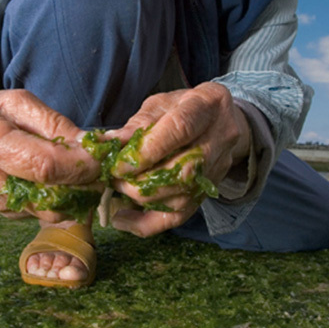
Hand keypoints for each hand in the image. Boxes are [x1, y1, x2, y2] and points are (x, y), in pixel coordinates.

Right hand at [0, 90, 101, 221]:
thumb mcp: (21, 102)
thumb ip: (56, 124)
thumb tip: (92, 146)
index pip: (43, 165)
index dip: (80, 165)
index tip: (102, 157)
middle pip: (49, 195)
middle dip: (84, 184)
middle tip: (100, 167)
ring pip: (50, 211)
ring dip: (75, 195)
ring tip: (84, 172)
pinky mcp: (2, 213)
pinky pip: (42, 213)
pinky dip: (60, 200)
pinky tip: (61, 180)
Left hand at [104, 82, 250, 236]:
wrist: (220, 120)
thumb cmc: (184, 107)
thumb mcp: (161, 104)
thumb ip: (137, 124)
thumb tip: (108, 144)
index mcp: (207, 105)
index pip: (179, 130)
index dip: (147, 151)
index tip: (118, 164)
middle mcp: (219, 139)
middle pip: (182, 171)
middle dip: (140, 180)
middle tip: (113, 177)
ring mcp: (217, 169)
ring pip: (180, 197)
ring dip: (141, 199)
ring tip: (118, 188)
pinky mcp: (208, 191)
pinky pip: (180, 216)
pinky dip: (147, 223)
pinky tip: (122, 219)